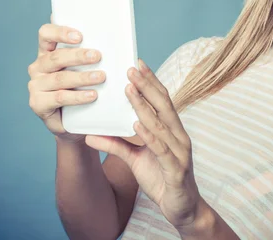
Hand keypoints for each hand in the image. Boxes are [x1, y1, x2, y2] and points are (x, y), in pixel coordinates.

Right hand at [27, 13, 105, 142]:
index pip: (46, 34)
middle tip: (98, 56)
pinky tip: (92, 95)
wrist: (74, 122)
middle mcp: (38, 67)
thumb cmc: (81, 88)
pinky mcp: (37, 103)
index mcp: (46, 52)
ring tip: (101, 77)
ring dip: (82, 77)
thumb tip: (117, 45)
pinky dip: (77, 97)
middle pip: (56, 57)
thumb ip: (91, 56)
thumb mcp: (84, 70)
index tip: (80, 36)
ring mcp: (36, 85)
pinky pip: (59, 97)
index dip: (60, 32)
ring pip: (59, 78)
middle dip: (78, 56)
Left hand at [84, 59, 201, 229]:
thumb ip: (116, 145)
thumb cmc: (161, 179)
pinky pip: (162, 149)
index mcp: (171, 130)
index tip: (136, 64)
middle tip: (130, 68)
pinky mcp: (176, 170)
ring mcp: (180, 152)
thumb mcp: (134, 160)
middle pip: (163, 105)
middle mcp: (178, 136)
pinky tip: (137, 124)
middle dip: (146, 85)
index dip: (150, 82)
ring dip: (144, 105)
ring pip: (161, 124)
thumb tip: (90, 135)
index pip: (161, 100)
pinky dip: (150, 136)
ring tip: (129, 89)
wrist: (182, 208)